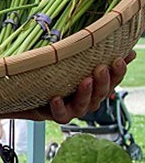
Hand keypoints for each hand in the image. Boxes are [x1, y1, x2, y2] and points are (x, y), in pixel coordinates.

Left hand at [14, 51, 133, 123]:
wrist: (39, 96)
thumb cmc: (64, 77)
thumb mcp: (81, 63)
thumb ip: (99, 55)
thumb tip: (124, 47)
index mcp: (99, 86)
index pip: (114, 80)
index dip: (118, 72)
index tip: (118, 60)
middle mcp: (90, 99)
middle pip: (101, 93)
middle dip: (103, 81)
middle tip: (101, 68)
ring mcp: (75, 109)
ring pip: (84, 104)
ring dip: (85, 93)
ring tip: (85, 81)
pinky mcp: (59, 115)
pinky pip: (61, 114)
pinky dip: (59, 107)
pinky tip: (56, 98)